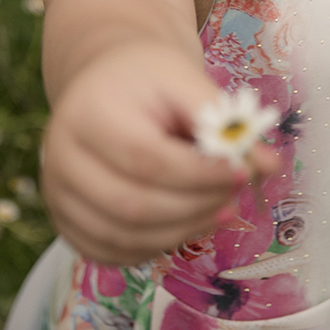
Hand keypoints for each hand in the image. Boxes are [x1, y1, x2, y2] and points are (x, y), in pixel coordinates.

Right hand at [41, 40, 280, 264]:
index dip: (200, 175)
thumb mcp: (185, 80)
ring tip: (220, 210)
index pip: (147, 159)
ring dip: (183, 230)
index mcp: (88, 113)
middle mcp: (60, 158)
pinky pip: (111, 252)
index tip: (242, 172)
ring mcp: (57, 195)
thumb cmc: (148, 77)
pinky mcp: (65, 221)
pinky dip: (156, 246)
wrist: (105, 79)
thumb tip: (272, 166)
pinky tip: (188, 222)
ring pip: (124, 236)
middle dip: (196, 206)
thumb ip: (224, 121)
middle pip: (134, 205)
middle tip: (236, 196)